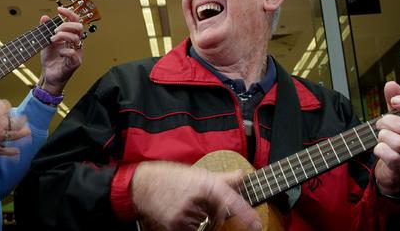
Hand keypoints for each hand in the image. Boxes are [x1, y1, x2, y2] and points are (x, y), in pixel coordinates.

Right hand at [0, 88, 29, 155]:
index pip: (7, 106)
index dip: (4, 106)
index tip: (1, 107)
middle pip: (16, 121)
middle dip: (21, 120)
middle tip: (24, 119)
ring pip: (14, 136)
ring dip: (22, 134)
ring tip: (27, 133)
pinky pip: (1, 150)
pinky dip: (10, 152)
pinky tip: (17, 151)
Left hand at [38, 6, 83, 94]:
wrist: (48, 76)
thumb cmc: (50, 60)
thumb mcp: (45, 41)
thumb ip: (45, 29)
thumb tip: (44, 17)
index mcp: (70, 36)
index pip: (75, 21)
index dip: (69, 13)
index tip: (59, 9)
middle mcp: (76, 43)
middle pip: (79, 27)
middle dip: (66, 25)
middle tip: (55, 30)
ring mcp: (77, 52)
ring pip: (75, 38)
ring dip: (62, 36)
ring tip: (52, 39)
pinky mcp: (75, 62)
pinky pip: (72, 53)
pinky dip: (64, 51)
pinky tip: (58, 53)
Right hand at [131, 161, 260, 230]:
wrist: (142, 185)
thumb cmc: (169, 176)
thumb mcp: (195, 173)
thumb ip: (221, 178)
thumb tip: (242, 176)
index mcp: (204, 183)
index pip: (229, 200)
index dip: (245, 213)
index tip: (257, 225)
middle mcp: (197, 199)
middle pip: (218, 214)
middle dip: (213, 210)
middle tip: (196, 198)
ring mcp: (186, 214)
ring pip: (205, 222)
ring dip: (200, 216)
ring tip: (184, 202)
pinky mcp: (176, 225)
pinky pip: (193, 229)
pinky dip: (189, 223)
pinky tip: (179, 210)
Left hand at [374, 81, 399, 194]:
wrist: (396, 173)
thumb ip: (397, 102)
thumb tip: (391, 84)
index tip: (394, 101)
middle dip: (388, 122)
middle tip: (380, 123)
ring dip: (384, 137)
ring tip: (381, 137)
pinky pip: (392, 157)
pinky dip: (381, 150)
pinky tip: (380, 148)